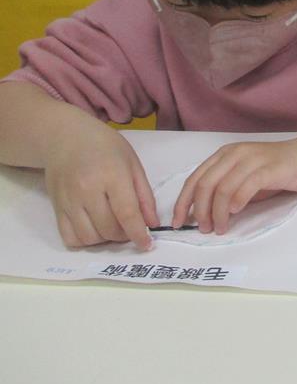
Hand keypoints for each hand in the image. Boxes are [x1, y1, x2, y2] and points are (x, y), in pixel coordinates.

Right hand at [43, 124, 157, 249]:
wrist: (66, 138)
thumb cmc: (105, 147)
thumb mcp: (133, 164)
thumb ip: (144, 195)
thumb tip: (152, 223)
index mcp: (112, 176)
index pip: (127, 214)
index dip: (139, 234)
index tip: (147, 245)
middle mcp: (87, 190)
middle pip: (108, 229)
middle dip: (125, 236)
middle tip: (131, 229)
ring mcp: (68, 201)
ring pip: (89, 238)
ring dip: (106, 241)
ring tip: (114, 228)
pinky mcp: (56, 208)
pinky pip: (69, 237)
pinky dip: (85, 241)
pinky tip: (95, 230)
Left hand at [172, 138, 296, 233]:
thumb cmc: (275, 171)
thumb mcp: (244, 179)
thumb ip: (225, 191)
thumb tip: (202, 215)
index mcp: (224, 155)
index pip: (195, 179)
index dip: (183, 203)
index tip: (178, 223)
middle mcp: (235, 154)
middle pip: (205, 184)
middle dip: (200, 210)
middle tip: (204, 228)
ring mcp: (252, 159)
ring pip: (223, 187)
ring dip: (218, 212)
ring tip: (221, 227)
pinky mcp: (270, 168)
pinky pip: (247, 185)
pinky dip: (238, 201)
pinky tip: (238, 212)